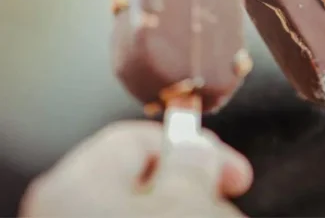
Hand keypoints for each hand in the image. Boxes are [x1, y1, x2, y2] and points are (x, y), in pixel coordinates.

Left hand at [20, 121, 251, 216]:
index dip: (196, 146)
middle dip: (195, 186)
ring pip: (139, 207)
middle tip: (228, 199)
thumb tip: (196, 147)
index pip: (139, 138)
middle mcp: (64, 209)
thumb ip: (193, 165)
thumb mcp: (186, 204)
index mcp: (77, 184)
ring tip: (219, 216)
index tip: (235, 171)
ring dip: (185, 208)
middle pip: (141, 178)